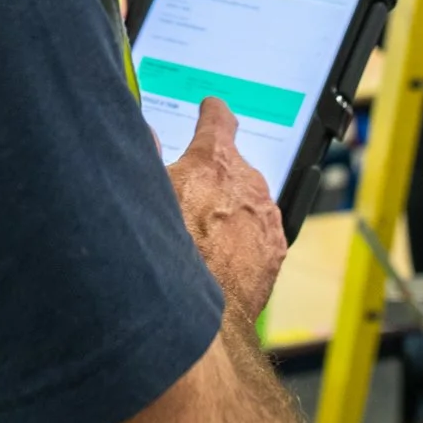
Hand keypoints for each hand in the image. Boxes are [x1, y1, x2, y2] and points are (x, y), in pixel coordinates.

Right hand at [165, 99, 287, 322]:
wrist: (201, 314)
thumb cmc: (168, 252)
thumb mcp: (147, 195)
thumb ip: (150, 158)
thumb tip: (149, 136)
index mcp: (213, 159)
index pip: (218, 118)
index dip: (212, 112)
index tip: (211, 109)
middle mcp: (247, 180)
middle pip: (232, 165)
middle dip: (215, 176)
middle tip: (190, 198)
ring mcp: (266, 215)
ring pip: (247, 200)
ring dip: (231, 209)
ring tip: (203, 237)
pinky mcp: (275, 248)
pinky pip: (260, 232)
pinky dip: (245, 238)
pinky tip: (222, 257)